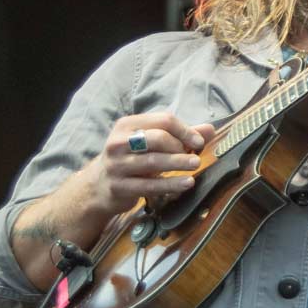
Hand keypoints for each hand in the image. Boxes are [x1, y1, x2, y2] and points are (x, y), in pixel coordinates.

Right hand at [80, 113, 214, 216]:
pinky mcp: (118, 187)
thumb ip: (180, 135)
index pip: (162, 120)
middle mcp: (119, 142)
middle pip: (157, 138)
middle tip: (195, 157)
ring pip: (153, 162)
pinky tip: (187, 184)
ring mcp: (117, 165)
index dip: (184, 130)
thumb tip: (210, 130)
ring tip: (196, 165)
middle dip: (180, 146)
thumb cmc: (131, 159)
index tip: (199, 141)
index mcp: (127, 125)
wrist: (98, 185)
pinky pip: (149, 186)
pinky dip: (171, 185)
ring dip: (178, 163)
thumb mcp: (150, 143)